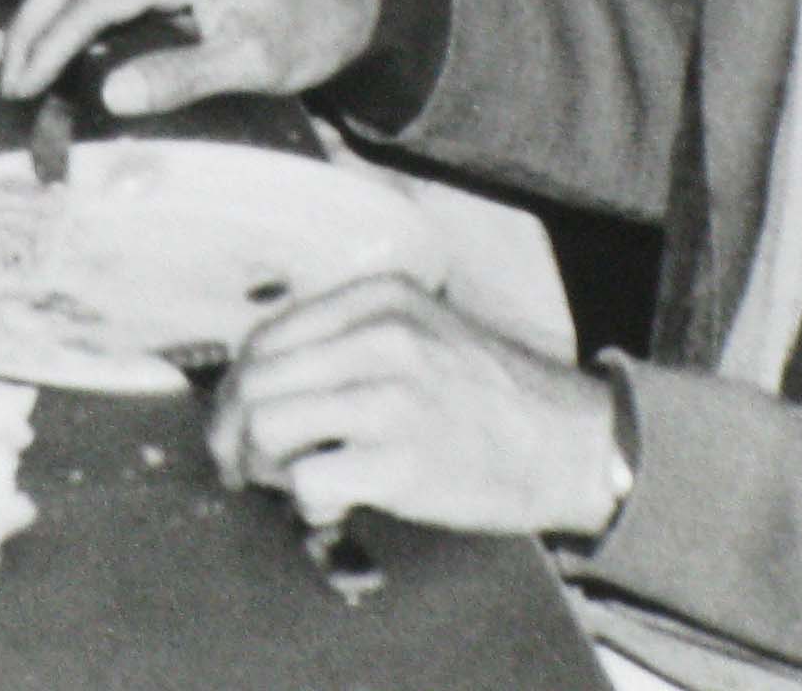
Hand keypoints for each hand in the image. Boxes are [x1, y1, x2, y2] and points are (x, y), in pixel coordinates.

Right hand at [0, 0, 383, 116]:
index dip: (49, 44)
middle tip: (9, 80)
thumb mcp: (252, 61)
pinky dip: (69, 9)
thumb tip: (109, 95)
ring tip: (25, 65)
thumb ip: (181, 75)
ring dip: (44, 12)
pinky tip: (64, 46)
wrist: (354, 7)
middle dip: (29, 24)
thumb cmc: (307, 33)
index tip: (22, 88)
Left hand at [207, 275, 625, 539]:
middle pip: (253, 382)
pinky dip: (306, 502)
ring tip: (286, 483)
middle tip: (240, 464)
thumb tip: (257, 382)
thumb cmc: (489, 395)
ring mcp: (390, 400)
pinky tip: (333, 504)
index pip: (264, 337)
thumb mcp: (419, 331)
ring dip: (262, 466)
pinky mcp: (401, 464)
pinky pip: (308, 483)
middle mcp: (379, 338)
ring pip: (266, 427)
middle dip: (231, 431)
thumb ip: (346, 340)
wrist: (571, 444)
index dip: (235, 386)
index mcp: (377, 298)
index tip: (235, 419)